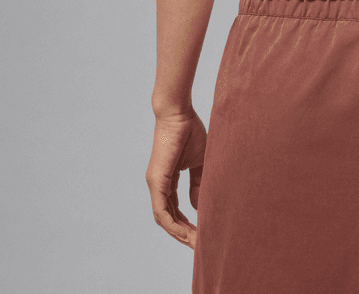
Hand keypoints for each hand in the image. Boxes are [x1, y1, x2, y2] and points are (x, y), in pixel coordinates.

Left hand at [145, 109, 208, 252]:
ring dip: (179, 234)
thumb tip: (198, 206)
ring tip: (196, 243)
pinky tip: (186, 233)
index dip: (188, 223)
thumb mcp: (198, 162)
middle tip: (201, 245)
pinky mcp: (156, 181)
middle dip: (184, 233)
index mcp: (168, 179)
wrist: (179, 113)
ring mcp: (155, 184)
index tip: (202, 232)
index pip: (175, 209)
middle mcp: (158, 185)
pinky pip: (162, 212)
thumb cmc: (189, 131)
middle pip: (169, 218)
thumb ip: (198, 183)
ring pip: (164, 219)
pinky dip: (173, 225)